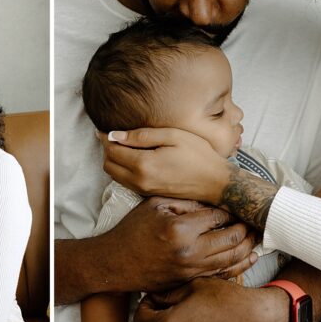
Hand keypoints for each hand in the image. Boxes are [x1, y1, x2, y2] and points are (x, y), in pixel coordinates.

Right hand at [92, 196, 257, 292]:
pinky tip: (249, 257)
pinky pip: (223, 274)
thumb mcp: (155, 204)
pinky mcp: (191, 280)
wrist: (116, 262)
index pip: (219, 217)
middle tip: (254, 220)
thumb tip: (213, 202)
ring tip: (256, 236)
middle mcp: (190, 251)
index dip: (232, 211)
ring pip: (232, 258)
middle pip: (232, 238)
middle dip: (246, 228)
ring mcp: (192, 269)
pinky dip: (240, 265)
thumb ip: (186, 202)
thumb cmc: (133, 230)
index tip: (238, 207)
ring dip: (248, 246)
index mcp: (181, 228)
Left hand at [100, 128, 234, 203]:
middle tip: (116, 136)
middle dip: (108, 149)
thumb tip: (115, 135)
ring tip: (125, 145)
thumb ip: (141, 135)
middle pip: (108, 164)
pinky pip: (124, 181)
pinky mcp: (147, 193)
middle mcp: (139, 180)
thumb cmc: (198, 155)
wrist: (215, 183)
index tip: (105, 128)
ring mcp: (143, 189)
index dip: (105, 138)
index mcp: (144, 164)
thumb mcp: (172, 136)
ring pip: (114, 174)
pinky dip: (122, 169)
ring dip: (114, 160)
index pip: (111, 150)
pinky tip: (135, 158)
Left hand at [134, 277, 286, 321]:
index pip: (140, 318)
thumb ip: (166, 294)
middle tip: (173, 305)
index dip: (146, 306)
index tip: (156, 299)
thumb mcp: (192, 287)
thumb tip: (153, 298)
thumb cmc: (226, 300)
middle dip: (157, 318)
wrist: (257, 321)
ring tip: (189, 316)